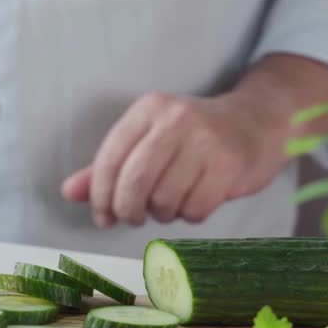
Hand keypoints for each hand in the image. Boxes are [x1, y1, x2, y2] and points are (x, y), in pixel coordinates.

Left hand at [61, 54, 327, 227]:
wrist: (260, 122)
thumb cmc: (195, 138)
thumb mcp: (149, 141)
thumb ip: (108, 167)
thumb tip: (68, 192)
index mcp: (148, 109)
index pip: (109, 159)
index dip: (99, 196)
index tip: (103, 216)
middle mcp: (176, 119)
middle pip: (133, 184)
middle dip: (128, 211)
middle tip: (134, 218)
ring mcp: (206, 141)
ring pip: (164, 200)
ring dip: (162, 214)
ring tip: (171, 202)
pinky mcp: (230, 164)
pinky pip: (194, 209)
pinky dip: (190, 216)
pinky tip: (196, 202)